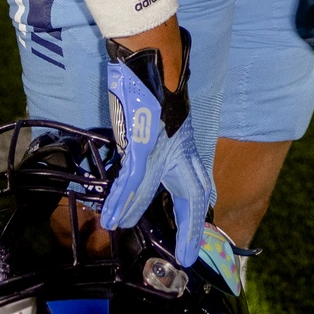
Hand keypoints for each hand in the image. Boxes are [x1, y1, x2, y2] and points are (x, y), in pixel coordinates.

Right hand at [101, 28, 210, 265]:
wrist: (154, 56)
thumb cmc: (158, 79)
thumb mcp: (166, 113)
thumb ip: (165, 133)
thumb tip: (154, 145)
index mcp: (184, 143)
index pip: (199, 181)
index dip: (200, 207)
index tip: (202, 226)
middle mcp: (179, 148)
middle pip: (192, 193)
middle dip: (190, 227)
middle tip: (188, 257)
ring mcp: (162, 147)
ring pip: (155, 191)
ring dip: (138, 214)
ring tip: (124, 233)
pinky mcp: (142, 144)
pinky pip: (132, 181)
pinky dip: (121, 201)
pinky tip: (111, 218)